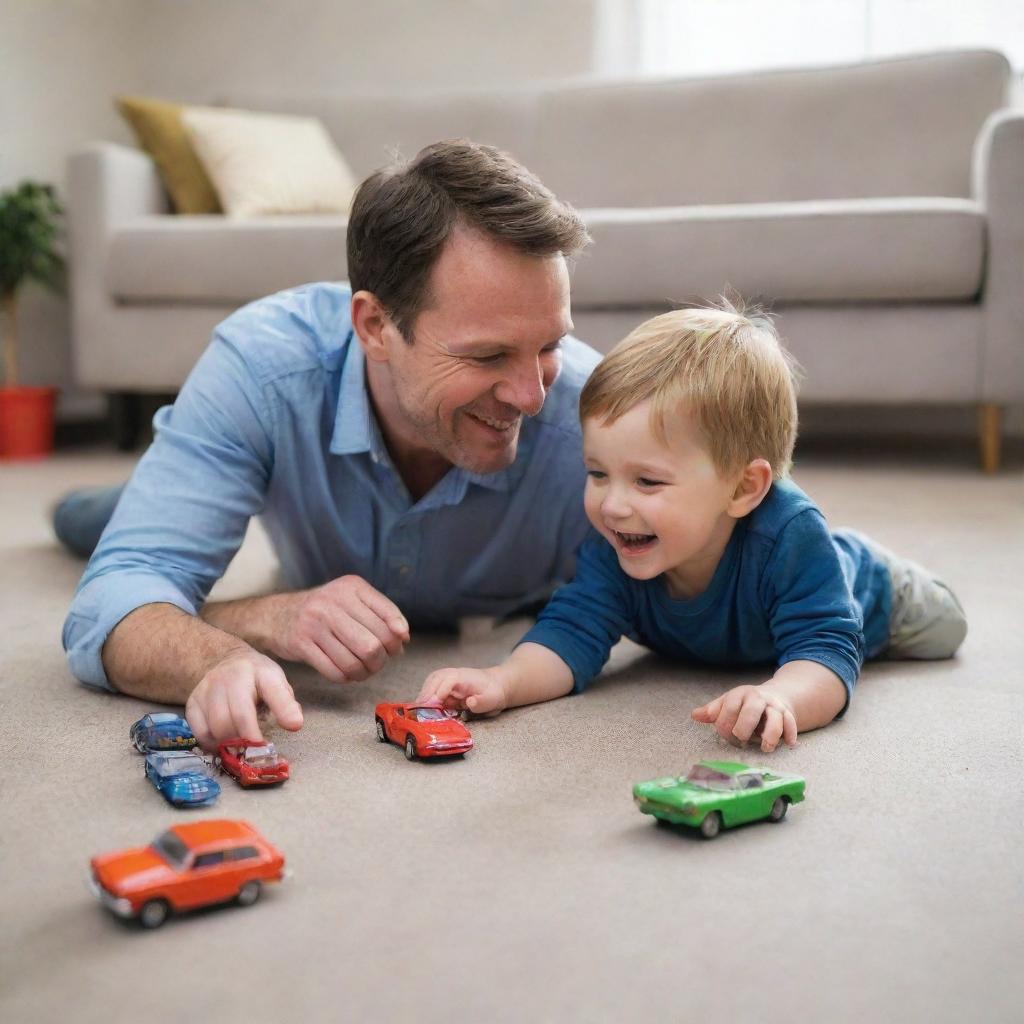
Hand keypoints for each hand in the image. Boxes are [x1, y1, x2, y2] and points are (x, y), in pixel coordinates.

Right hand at [186, 648, 303, 750]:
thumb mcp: (277, 684)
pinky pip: (200, 731)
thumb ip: (286, 703)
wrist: (227, 662)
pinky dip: (213, 744)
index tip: (293, 728)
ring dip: (231, 744)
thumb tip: (294, 724)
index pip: (273, 690)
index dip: (283, 711)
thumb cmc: (257, 680)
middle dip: (251, 739)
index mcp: (260, 671)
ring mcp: (208, 688)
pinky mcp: (192, 702)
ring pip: (217, 726)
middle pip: (239, 715)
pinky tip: (224, 745)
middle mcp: (231, 676)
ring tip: (241, 749)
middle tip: (258, 753)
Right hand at [271, 575, 409, 683]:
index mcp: (351, 586)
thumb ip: (379, 614)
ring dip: (365, 672)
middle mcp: (333, 601)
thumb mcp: (350, 600)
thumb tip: (403, 639)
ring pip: (355, 660)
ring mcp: (314, 622)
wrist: (276, 615)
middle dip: (382, 660)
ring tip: (364, 670)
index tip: (397, 646)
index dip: (398, 636)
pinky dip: (346, 677)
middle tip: (379, 662)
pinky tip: (347, 673)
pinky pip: (334, 671)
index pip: (388, 614)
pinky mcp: (301, 643)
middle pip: (373, 644)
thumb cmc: (324, 611)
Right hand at [417, 665, 509, 715]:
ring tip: (420, 710)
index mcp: (463, 676)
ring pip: (431, 684)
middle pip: (434, 680)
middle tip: (420, 709)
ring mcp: (447, 680)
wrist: (496, 686)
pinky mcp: (445, 687)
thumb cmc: (493, 692)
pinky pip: (433, 691)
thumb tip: (470, 702)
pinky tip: (425, 709)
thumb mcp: (491, 699)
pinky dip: (427, 699)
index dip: (438, 692)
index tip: (433, 705)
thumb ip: (480, 702)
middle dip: (426, 694)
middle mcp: (452, 676)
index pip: (447, 680)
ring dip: (424, 696)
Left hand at [691, 683, 797, 752]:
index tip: (724, 734)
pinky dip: (790, 734)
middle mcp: (758, 698)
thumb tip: (694, 715)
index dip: (725, 721)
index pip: (730, 705)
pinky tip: (788, 744)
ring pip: (775, 717)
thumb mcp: (728, 704)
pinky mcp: (788, 715)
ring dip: (771, 733)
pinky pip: (791, 723)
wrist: (774, 696)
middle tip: (740, 738)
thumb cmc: (744, 704)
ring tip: (765, 748)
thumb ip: (713, 711)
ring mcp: (774, 706)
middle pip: (753, 708)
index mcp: (740, 694)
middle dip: (745, 724)